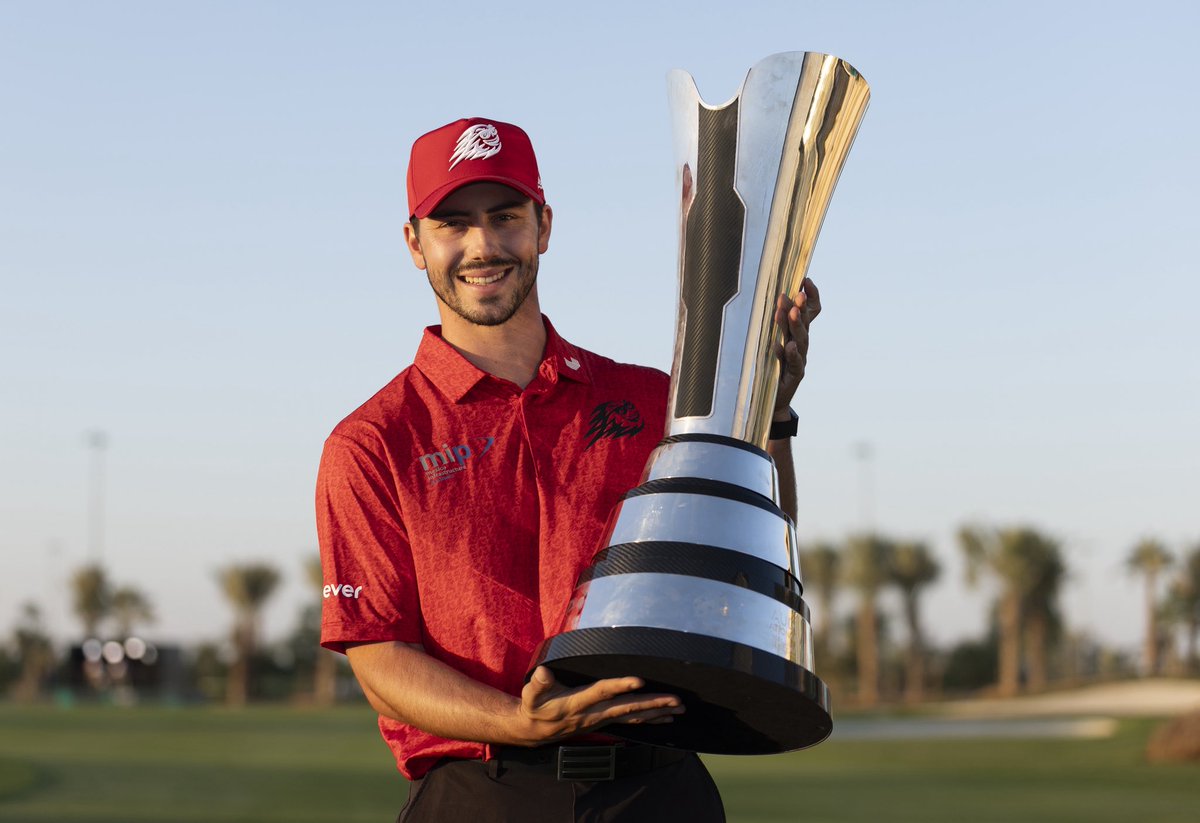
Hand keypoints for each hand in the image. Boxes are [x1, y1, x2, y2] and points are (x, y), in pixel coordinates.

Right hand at [513, 666, 683, 745]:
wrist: (535, 731)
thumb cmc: (535, 707)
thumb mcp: (532, 694)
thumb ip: (539, 683)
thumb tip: (544, 672)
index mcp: (577, 703)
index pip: (601, 692)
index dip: (619, 686)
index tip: (638, 680)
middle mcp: (594, 713)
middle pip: (627, 708)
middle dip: (652, 703)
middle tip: (675, 700)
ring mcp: (601, 719)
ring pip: (633, 716)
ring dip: (657, 713)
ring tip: (678, 709)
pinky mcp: (605, 721)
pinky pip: (632, 721)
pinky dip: (650, 720)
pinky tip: (665, 718)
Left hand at [773, 278, 821, 416]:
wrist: (772, 399)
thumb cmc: (772, 366)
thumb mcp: (775, 340)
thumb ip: (778, 322)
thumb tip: (776, 296)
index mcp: (798, 333)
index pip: (811, 312)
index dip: (811, 297)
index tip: (806, 280)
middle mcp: (801, 345)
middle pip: (805, 323)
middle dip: (802, 307)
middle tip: (797, 294)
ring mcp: (799, 360)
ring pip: (800, 341)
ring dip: (795, 326)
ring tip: (792, 313)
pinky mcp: (794, 376)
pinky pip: (792, 364)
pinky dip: (788, 354)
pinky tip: (785, 345)